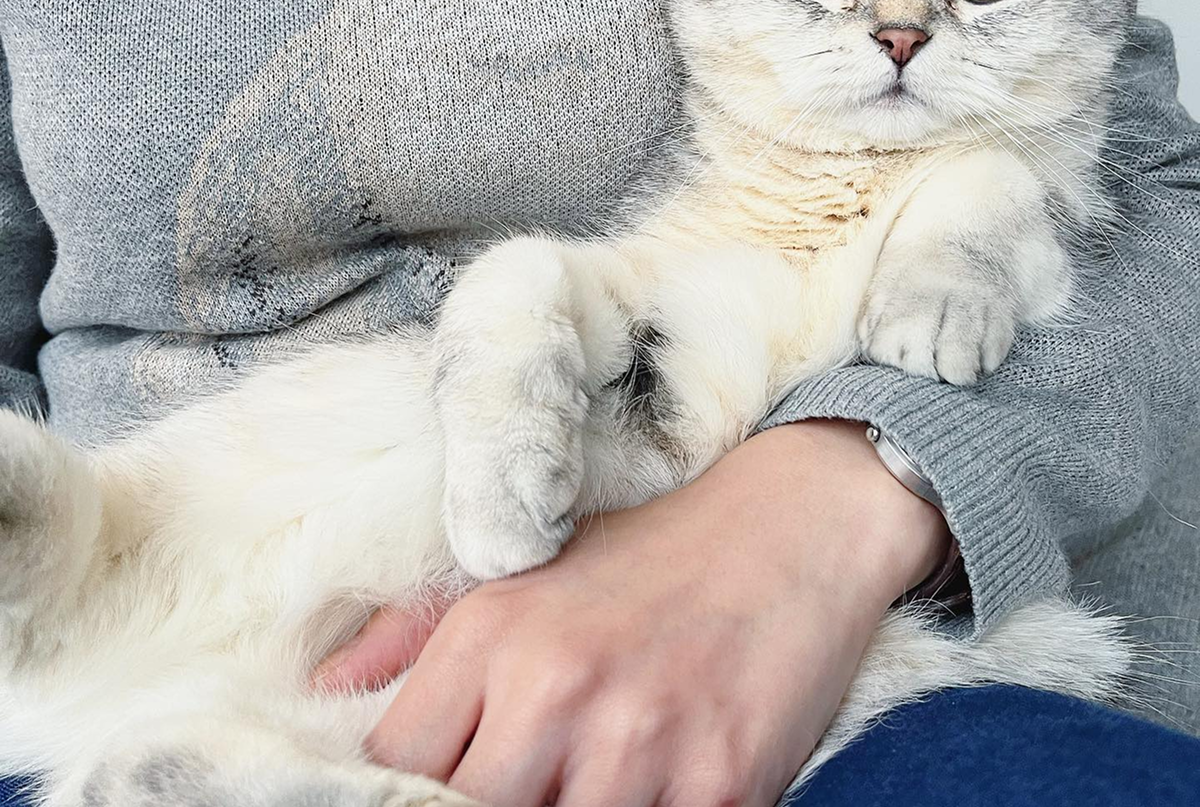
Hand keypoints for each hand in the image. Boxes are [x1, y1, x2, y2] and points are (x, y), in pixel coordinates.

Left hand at [318, 420, 948, 806]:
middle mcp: (556, 686)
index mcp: (492, 632)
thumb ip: (411, 634)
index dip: (401, 795)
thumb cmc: (649, 553)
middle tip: (519, 780)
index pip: (391, 769)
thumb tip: (323, 696)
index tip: (433, 788)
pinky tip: (647, 787)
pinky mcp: (723, 785)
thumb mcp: (524, 569)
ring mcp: (641, 742)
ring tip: (577, 779)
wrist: (788, 522)